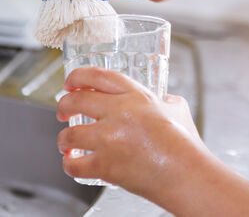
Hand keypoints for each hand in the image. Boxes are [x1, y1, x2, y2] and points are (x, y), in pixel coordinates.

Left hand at [56, 66, 204, 198]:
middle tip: (62, 111)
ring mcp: (109, 139)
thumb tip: (162, 101)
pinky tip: (72, 162)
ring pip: (69, 134)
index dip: (77, 76)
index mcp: (136, 96)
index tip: (70, 82)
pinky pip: (74, 165)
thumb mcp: (177, 108)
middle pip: (76, 100)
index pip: (97, 76)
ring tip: (66, 142)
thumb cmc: (185, 144)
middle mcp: (119, 113)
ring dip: (63, 138)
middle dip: (63, 105)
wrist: (185, 173)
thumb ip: (164, 101)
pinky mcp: (104, 166)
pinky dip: (69, 164)